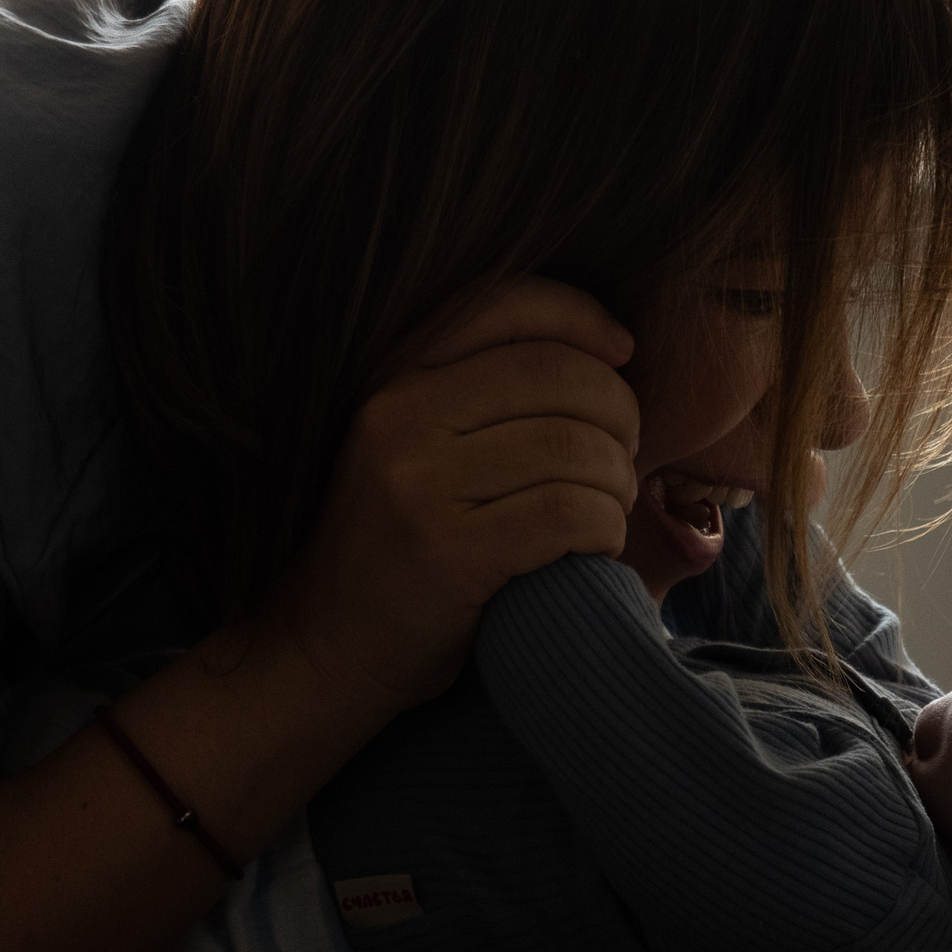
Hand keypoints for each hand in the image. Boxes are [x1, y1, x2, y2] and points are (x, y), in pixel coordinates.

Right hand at [267, 276, 639, 709]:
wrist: (325, 648)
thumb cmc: (396, 544)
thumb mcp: (412, 444)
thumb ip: (481, 391)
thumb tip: (609, 350)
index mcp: (392, 377)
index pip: (505, 303)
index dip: (581, 315)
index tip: (624, 350)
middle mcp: (397, 417)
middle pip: (557, 375)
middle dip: (619, 410)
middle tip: (627, 452)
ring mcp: (417, 486)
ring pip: (573, 447)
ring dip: (617, 479)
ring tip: (610, 505)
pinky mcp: (447, 554)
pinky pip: (567, 515)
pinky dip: (604, 528)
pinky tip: (594, 546)